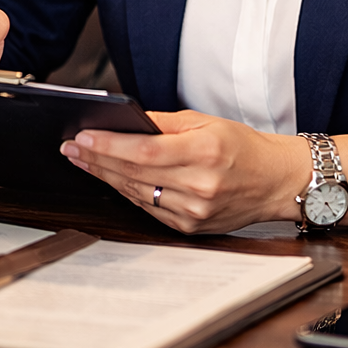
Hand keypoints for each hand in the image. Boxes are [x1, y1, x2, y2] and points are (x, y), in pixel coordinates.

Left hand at [60, 109, 310, 233]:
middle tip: (71, 147)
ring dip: (105, 177)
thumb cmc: (244, 147)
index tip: (82, 137)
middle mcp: (200, 186)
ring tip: (84, 160)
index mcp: (205, 153)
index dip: (108, 145)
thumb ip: (164, 122)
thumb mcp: (207, 122)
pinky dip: (127, 192)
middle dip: (97, 159)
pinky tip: (112, 179)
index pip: (144, 151)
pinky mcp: (191, 226)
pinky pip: (148, 209)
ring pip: (136, 193)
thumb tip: (126, 120)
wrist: (276, 182)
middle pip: (134, 174)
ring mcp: (195, 210)